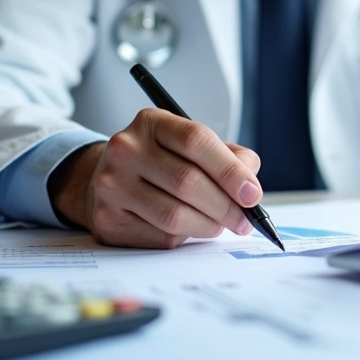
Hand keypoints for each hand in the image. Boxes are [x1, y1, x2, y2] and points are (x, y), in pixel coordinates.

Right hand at [48, 108, 262, 247]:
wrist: (108, 178)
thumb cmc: (160, 161)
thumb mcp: (189, 146)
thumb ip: (227, 156)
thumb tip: (250, 184)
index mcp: (151, 122)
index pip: (196, 140)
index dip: (230, 170)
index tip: (252, 194)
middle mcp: (126, 149)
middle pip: (187, 181)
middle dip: (225, 206)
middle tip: (244, 219)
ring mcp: (112, 185)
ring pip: (174, 215)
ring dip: (208, 226)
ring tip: (220, 225)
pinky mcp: (108, 219)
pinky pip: (159, 236)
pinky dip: (184, 237)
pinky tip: (189, 229)